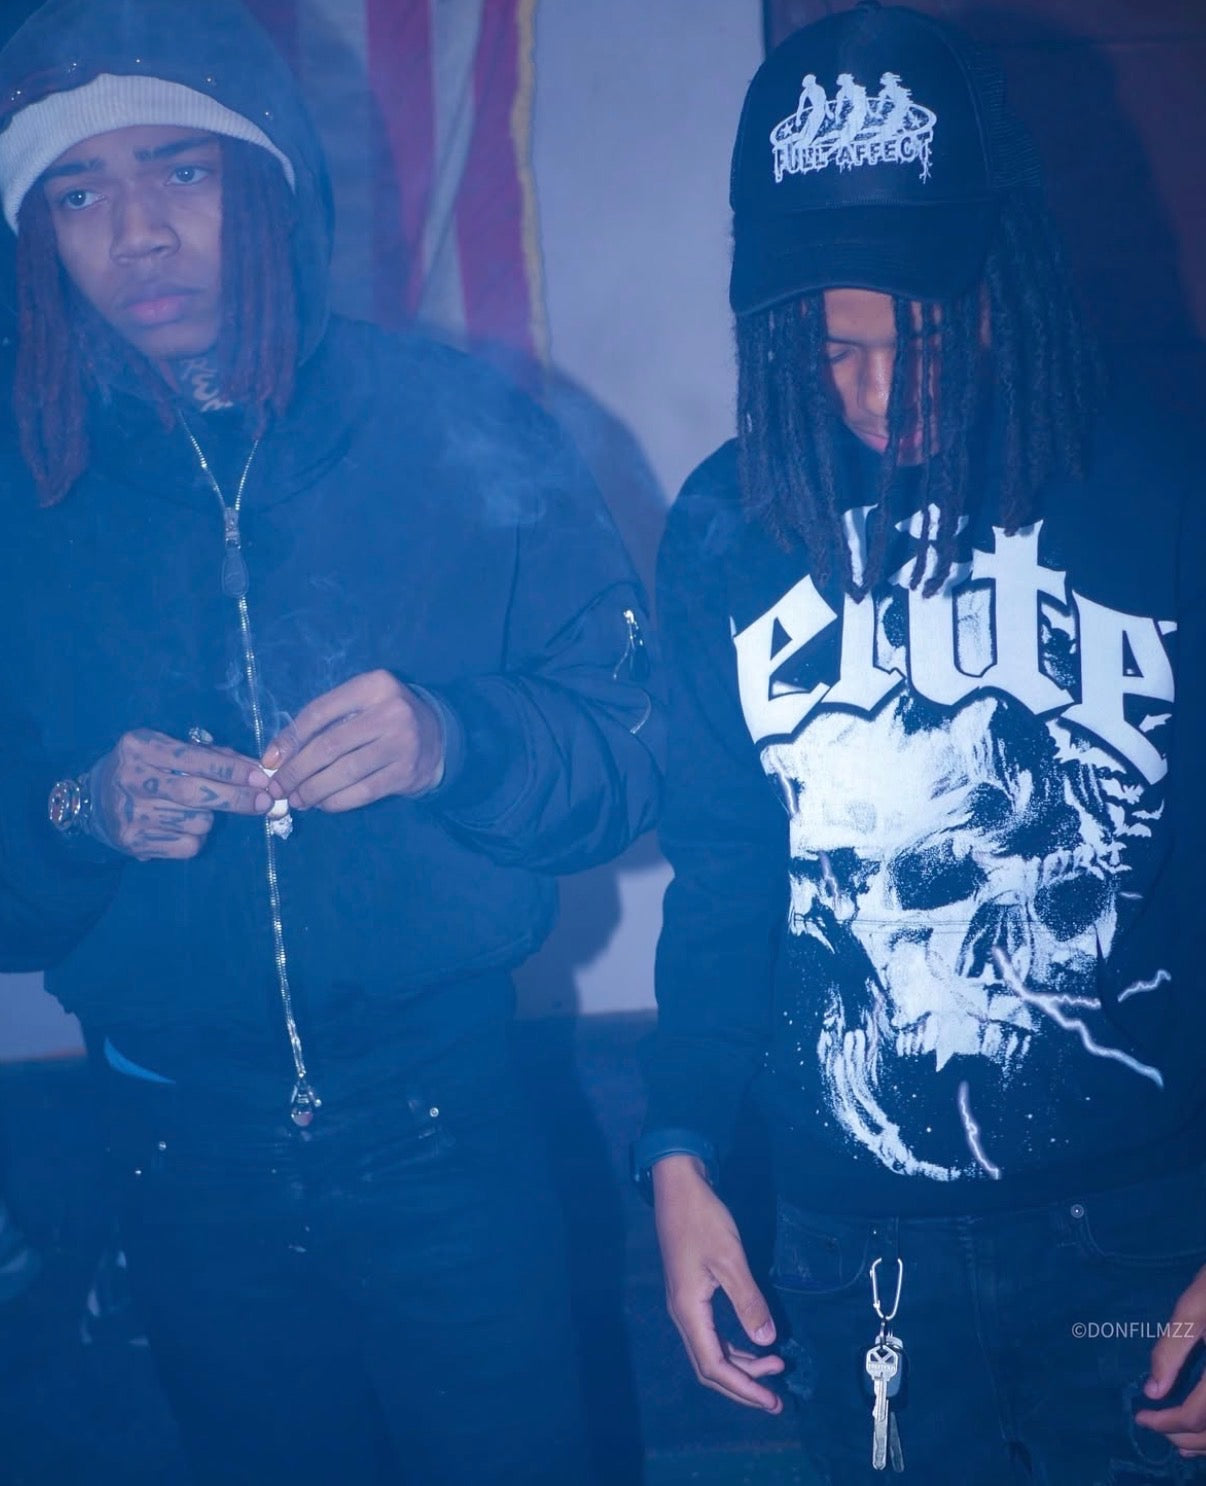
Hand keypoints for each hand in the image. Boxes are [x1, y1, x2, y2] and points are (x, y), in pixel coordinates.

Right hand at [92, 729, 266, 861]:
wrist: (94, 800)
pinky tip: (182, 827)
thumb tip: (256, 770)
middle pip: (195, 793)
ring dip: (210, 818)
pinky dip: (195, 838)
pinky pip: (186, 845)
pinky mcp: (132, 841)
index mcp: (141, 747)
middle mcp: (132, 778)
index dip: (230, 770)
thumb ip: (211, 756)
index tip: (260, 777)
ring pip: (195, 821)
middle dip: (236, 798)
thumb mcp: (169, 750)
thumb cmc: (147, 769)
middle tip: (265, 801)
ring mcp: (130, 812)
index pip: (193, 759)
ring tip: (198, 810)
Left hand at [261, 670, 443, 812]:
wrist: (437, 736)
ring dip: (314, 790)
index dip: (290, 738)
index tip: (270, 760)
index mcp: (373, 685)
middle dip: (297, 770)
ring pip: (345, 772)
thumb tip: (279, 755)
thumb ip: (325, 721)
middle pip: (330, 745)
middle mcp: (391, 712)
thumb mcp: (360, 704)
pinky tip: (323, 804)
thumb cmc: (385, 718)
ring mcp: (402, 744)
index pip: (320, 712)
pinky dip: (337, 801)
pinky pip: (363, 791)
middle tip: (279, 787)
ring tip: (297, 799)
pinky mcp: (407, 772)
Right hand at [653, 1155, 784, 1411]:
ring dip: (742, 1365)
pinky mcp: (691, 1292)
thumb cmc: (703, 1219)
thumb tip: (768, 1340)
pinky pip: (711, 1333)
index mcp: (689, 1311)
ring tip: (775, 1366)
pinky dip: (734, 1344)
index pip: (715, 1366)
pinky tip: (754, 1340)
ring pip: (711, 1350)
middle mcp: (683, 1314)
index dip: (744, 1388)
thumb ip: (748, 1300)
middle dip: (744, 1385)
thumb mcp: (730, 1258)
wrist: (677, 1187)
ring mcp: (685, 1304)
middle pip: (710, 1367)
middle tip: (777, 1397)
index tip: (773, 1399)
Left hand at [1134, 1263, 1205, 1456]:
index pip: (1196, 1414)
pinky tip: (1205, 1432)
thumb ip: (1171, 1350)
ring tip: (1178, 1443)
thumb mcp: (1193, 1310)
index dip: (1166, 1422)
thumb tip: (1151, 1390)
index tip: (1140, 1417)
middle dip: (1183, 1435)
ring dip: (1205, 1442)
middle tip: (1154, 1427)